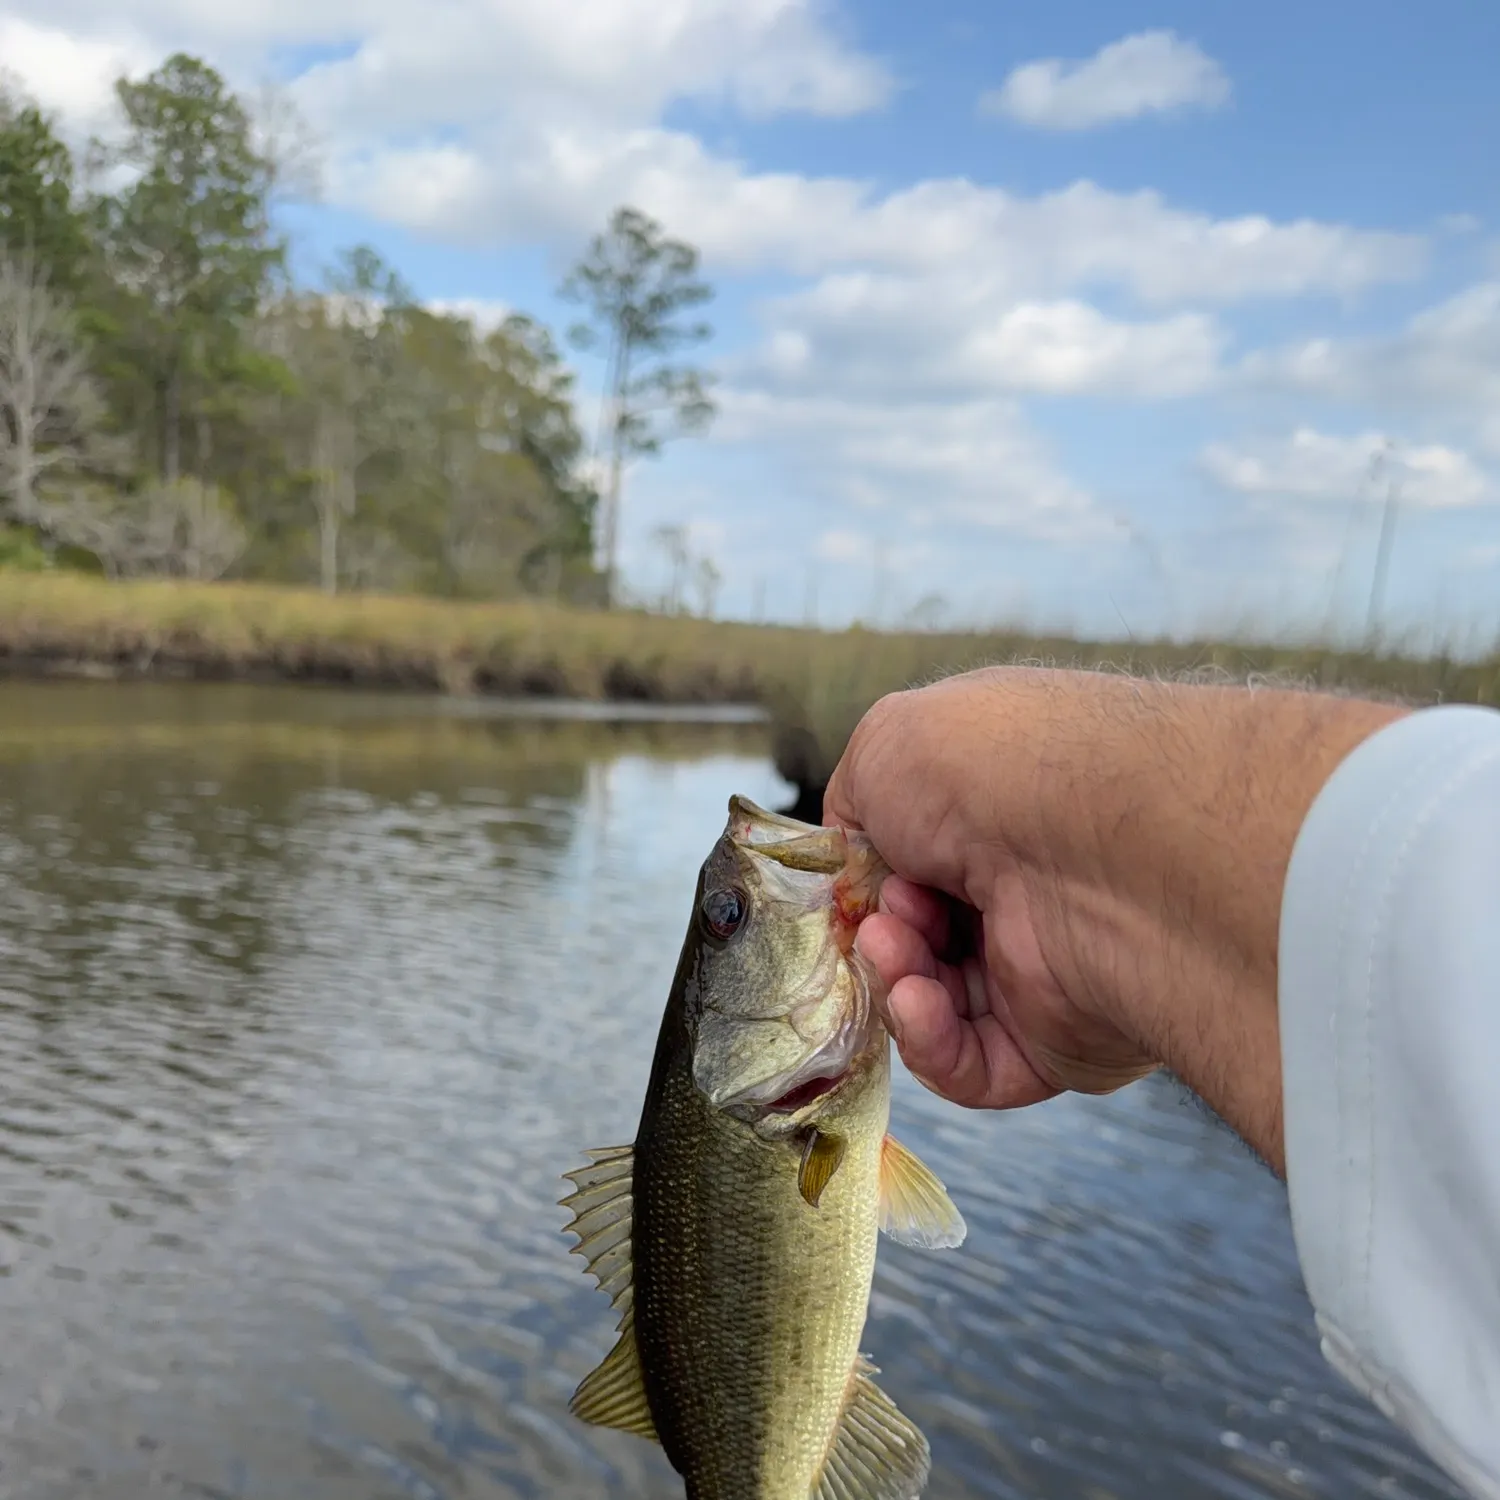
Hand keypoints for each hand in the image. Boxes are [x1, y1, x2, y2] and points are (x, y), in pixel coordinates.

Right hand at [824, 674, 1158, 1112]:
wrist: (1094, 846)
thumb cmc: (993, 772)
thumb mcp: (888, 744)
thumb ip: (853, 803)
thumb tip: (856, 857)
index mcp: (1000, 813)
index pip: (916, 864)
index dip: (871, 879)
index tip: (850, 882)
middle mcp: (1027, 889)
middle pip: (918, 939)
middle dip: (881, 932)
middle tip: (881, 917)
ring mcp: (1042, 968)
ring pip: (934, 1004)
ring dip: (895, 981)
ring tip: (896, 949)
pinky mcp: (1055, 1044)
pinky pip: (970, 1066)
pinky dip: (928, 1038)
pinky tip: (919, 999)